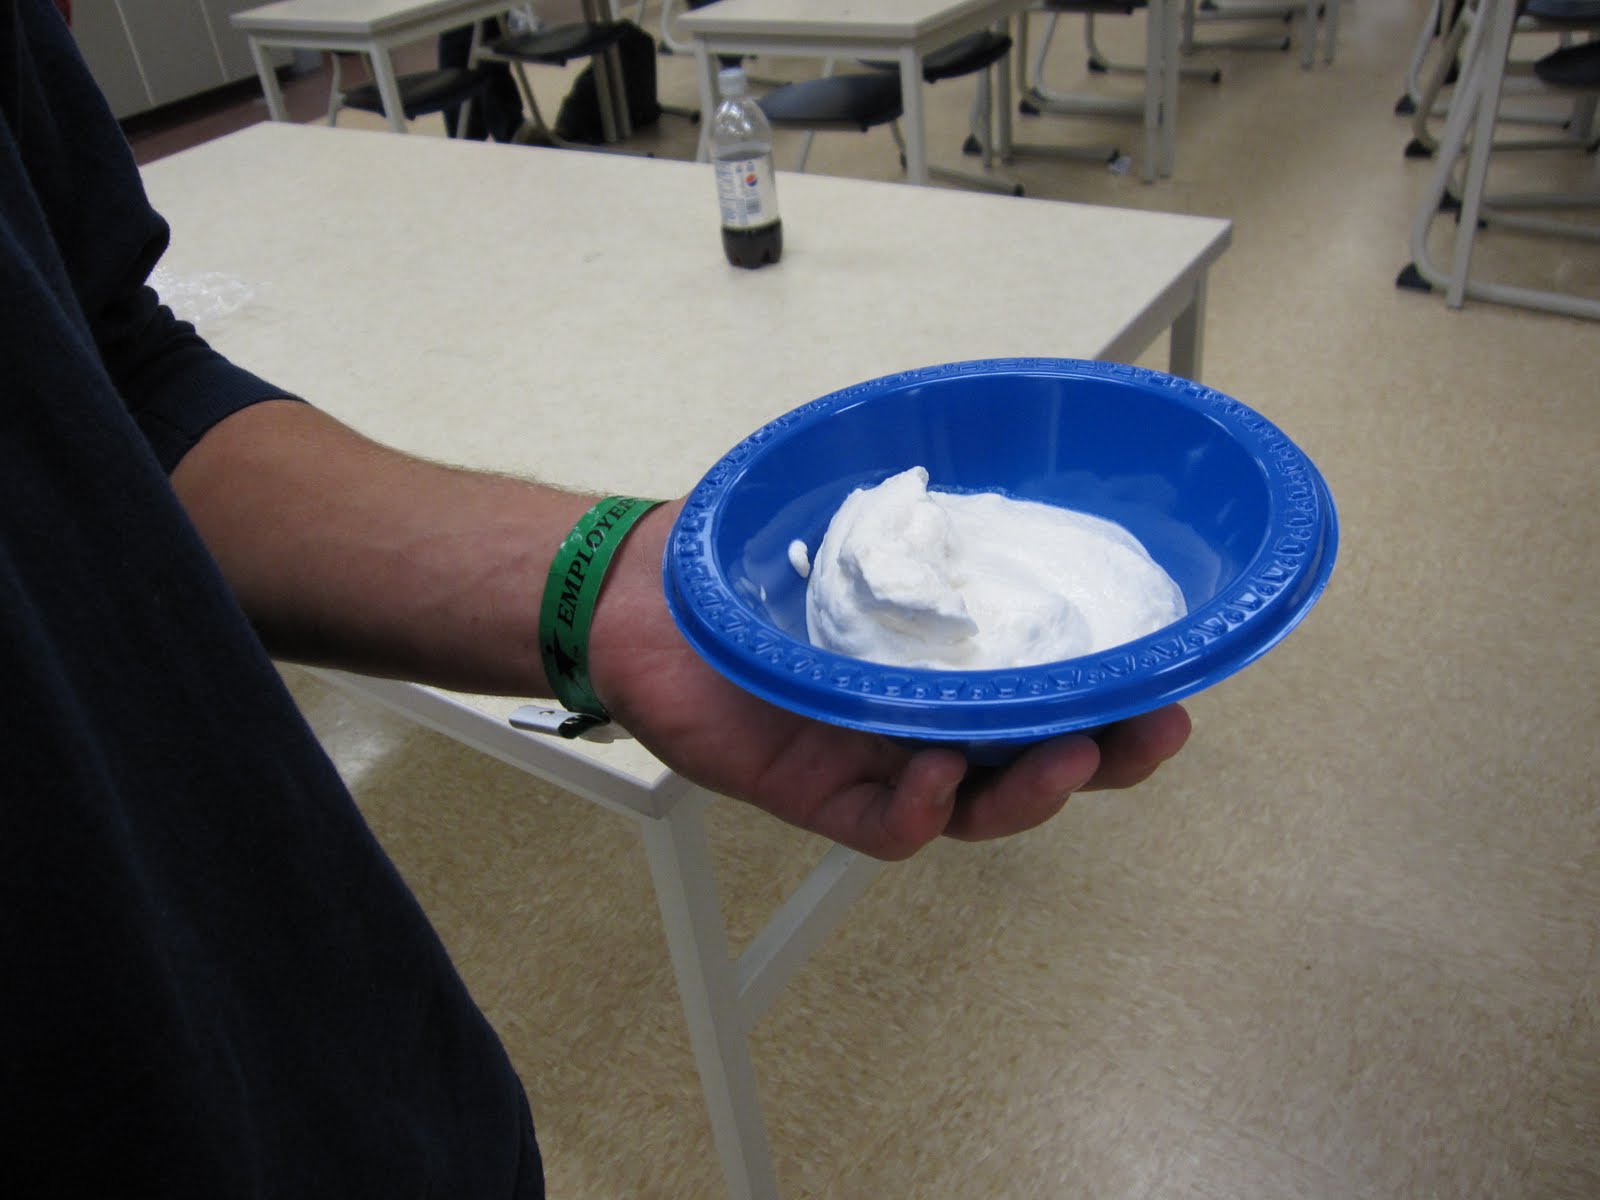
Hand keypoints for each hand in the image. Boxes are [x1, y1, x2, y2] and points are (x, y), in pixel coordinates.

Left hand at [587, 501, 1191, 861]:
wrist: (639, 594)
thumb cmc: (745, 554)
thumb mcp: (848, 515)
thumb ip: (922, 504)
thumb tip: (1015, 435)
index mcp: (948, 662)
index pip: (1051, 691)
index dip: (1116, 695)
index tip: (1174, 677)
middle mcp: (927, 719)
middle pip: (1038, 760)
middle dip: (1108, 755)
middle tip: (1156, 731)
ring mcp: (877, 763)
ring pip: (980, 805)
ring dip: (1034, 790)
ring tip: (1068, 755)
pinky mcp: (817, 793)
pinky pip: (886, 826)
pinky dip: (921, 811)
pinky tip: (938, 776)